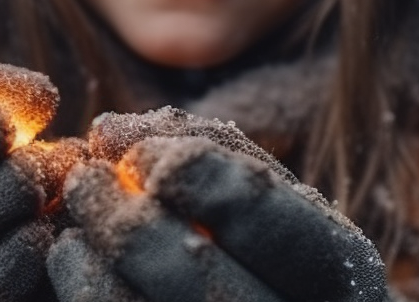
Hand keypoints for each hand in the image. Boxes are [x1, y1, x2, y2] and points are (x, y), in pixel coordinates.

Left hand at [47, 109, 388, 301]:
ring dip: (92, 262)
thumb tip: (110, 132)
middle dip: (127, 223)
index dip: (195, 175)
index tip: (143, 157)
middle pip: (196, 279)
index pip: (263, 215)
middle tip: (84, 180)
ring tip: (75, 224)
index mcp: (343, 276)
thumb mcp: (273, 200)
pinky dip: (84, 291)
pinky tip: (76, 262)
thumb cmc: (282, 256)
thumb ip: (207, 150)